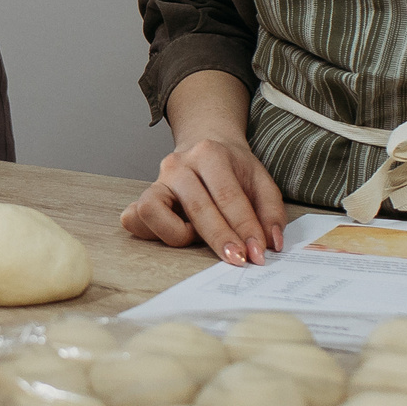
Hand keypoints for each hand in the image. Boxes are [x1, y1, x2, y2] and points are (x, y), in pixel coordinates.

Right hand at [121, 136, 285, 264]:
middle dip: (220, 238)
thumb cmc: (234, 170)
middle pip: (197, 207)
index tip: (258, 253)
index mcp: (210, 154)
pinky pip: (134, 218)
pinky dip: (152, 232)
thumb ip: (271, 211)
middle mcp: (178, 164)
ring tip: (196, 236)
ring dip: (177, 234)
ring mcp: (156, 180)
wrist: (207, 145)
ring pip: (152, 210)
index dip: (245, 228)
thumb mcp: (260, 180)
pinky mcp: (142, 196)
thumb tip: (272, 244)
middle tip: (238, 260)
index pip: (228, 196)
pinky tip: (176, 233)